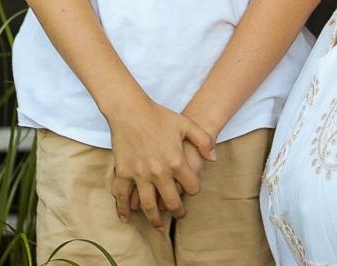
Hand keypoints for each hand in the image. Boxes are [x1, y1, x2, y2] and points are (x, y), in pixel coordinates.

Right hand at [108, 100, 215, 228]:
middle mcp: (159, 172)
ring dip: (154, 219)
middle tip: (180, 214)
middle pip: (172, 201)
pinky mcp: (123, 173)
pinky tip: (126, 217)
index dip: (194, 188)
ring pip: (148, 205)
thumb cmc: (159, 116)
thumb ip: (203, 140)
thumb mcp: (186, 124)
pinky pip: (122, 195)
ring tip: (159, 225)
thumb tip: (214, 159)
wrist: (130, 110)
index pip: (191, 186)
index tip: (192, 188)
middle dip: (178, 211)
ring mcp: (140, 174)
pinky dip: (123, 209)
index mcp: (176, 161)